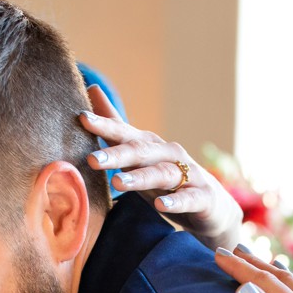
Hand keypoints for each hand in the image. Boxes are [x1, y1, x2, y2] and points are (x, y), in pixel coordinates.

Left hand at [79, 86, 243, 252]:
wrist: (211, 204)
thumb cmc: (167, 178)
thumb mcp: (139, 154)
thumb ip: (116, 127)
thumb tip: (92, 88)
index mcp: (150, 146)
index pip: (124, 133)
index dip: (104, 125)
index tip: (82, 118)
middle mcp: (169, 155)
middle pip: (141, 152)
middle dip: (117, 154)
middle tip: (92, 159)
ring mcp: (188, 175)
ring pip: (162, 173)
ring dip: (140, 177)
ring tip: (118, 182)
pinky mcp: (203, 197)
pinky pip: (188, 199)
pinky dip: (175, 201)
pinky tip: (161, 205)